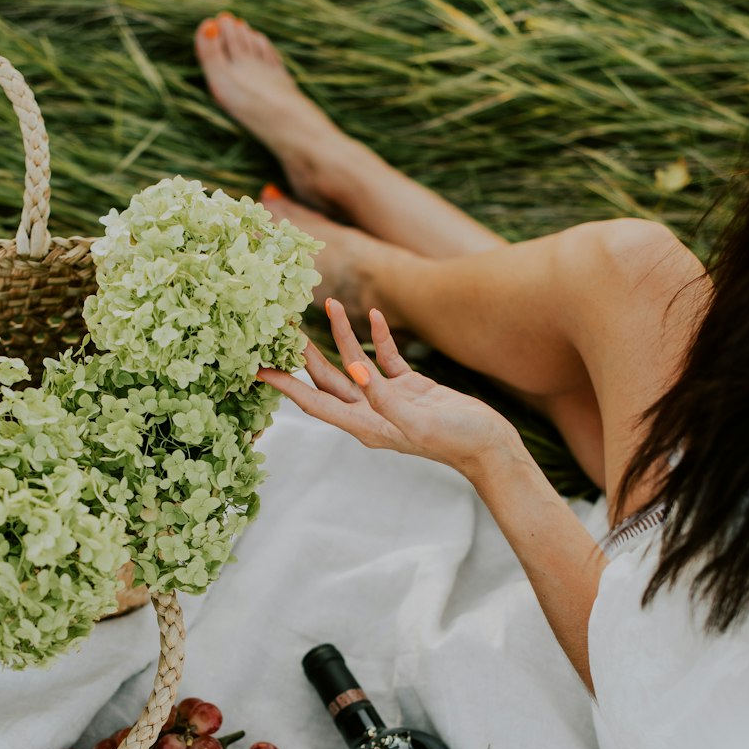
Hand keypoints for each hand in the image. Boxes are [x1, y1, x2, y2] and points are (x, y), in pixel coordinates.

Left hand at [258, 299, 517, 480]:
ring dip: (342, 335)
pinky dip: (379, 338)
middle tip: (281, 326)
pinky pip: (386, 359)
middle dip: (303, 353)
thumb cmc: (456, 440)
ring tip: (331, 302)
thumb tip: (357, 371)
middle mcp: (369, 412)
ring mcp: (388, 399)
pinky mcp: (410, 388)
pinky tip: (374, 315)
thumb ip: (385, 398)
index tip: (258, 370)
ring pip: (355, 363)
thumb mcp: (418, 420)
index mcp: (364, 425)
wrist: (489, 446)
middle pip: (326, 379)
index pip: (313, 402)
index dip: (284, 386)